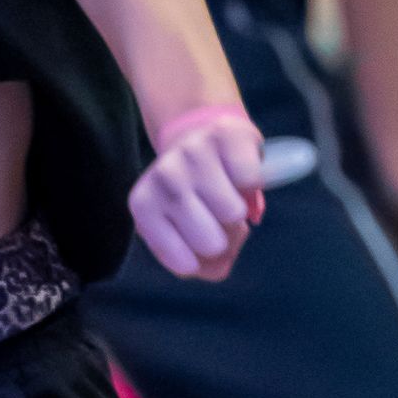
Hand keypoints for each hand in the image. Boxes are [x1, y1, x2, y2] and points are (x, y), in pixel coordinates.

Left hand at [130, 112, 263, 281]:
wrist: (200, 132)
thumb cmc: (194, 192)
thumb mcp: (184, 228)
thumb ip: (203, 262)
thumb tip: (219, 265)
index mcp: (144, 206)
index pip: (184, 264)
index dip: (205, 262)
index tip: (201, 244)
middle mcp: (163, 177)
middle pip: (212, 244)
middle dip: (226, 239)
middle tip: (219, 218)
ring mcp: (192, 153)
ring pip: (233, 214)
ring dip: (240, 211)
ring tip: (228, 195)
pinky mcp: (225, 135)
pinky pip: (252, 181)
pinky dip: (253, 183)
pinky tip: (236, 172)